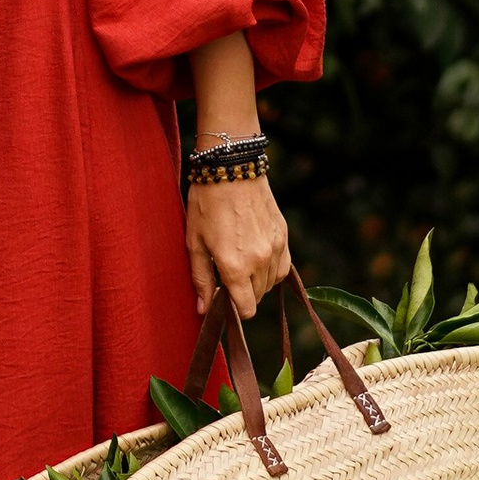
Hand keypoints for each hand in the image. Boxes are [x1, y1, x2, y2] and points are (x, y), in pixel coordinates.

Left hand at [186, 171, 288, 320]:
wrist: (231, 169)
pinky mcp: (283, 235)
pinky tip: (257, 258)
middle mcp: (259, 261)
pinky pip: (283, 267)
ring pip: (271, 284)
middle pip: (258, 298)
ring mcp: (275, 248)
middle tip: (226, 275)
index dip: (234, 309)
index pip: (246, 309)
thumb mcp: (194, 242)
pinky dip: (272, 270)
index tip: (223, 297)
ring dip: (257, 282)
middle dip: (242, 294)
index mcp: (235, 266)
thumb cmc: (206, 204)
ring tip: (240, 262)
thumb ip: (201, 279)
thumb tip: (202, 310)